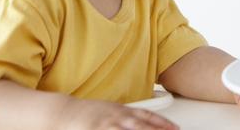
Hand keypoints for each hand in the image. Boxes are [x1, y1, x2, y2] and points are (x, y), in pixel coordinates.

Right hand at [58, 97, 177, 129]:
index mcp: (122, 110)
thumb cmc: (89, 113)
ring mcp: (106, 126)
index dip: (163, 122)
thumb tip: (144, 123)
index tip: (175, 128)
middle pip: (141, 125)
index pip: (147, 116)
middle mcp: (117, 117)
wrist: (64, 112)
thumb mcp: (111, 111)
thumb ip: (127, 117)